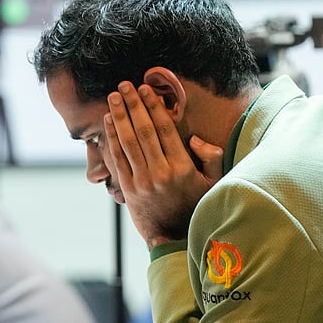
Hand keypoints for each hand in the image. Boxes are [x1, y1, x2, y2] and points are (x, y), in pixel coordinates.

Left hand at [104, 81, 223, 247]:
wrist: (173, 237)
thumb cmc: (196, 206)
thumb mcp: (214, 182)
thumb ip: (211, 157)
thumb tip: (195, 138)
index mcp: (183, 167)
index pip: (166, 129)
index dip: (153, 107)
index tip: (146, 89)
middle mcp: (161, 172)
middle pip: (144, 131)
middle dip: (133, 105)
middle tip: (125, 85)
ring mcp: (142, 181)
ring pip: (128, 142)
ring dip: (119, 117)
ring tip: (113, 97)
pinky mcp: (129, 189)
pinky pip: (118, 159)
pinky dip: (111, 139)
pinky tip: (108, 122)